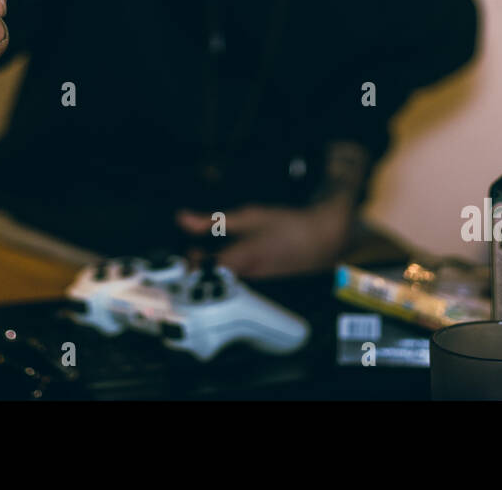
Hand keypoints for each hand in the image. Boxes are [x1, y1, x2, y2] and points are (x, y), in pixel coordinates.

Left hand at [176, 196, 357, 278]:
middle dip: (196, 265)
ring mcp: (255, 284)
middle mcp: (245, 280)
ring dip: (211, 266)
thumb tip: (182, 220)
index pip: (197, 275)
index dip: (182, 265)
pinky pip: (237, 280)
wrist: (322, 239)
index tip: (180, 250)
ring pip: (222, 281)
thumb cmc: (286, 225)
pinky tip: (232, 253)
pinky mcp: (263, 283)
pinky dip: (228, 268)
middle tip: (194, 246)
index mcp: (238, 263)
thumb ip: (212, 221)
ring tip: (209, 248)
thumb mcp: (247, 216)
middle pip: (208, 280)